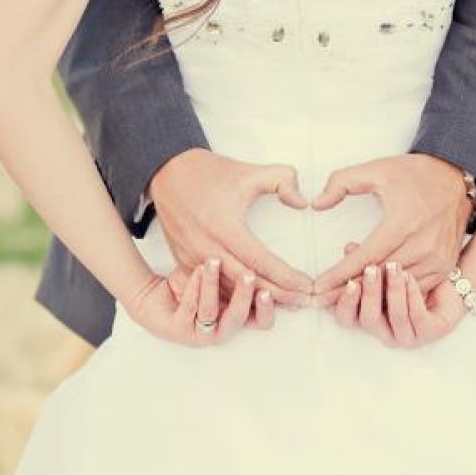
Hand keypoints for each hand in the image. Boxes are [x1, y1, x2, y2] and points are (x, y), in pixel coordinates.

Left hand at [124, 257, 275, 344]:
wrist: (152, 298)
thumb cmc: (189, 288)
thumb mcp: (219, 279)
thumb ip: (239, 275)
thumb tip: (265, 258)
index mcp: (233, 319)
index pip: (260, 321)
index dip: (267, 307)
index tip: (270, 287)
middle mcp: (219, 331)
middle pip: (238, 317)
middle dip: (244, 295)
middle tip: (248, 275)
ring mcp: (198, 334)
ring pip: (210, 311)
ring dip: (213, 285)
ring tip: (214, 261)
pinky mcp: (178, 330)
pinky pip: (189, 307)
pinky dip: (195, 286)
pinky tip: (198, 269)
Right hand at [149, 149, 313, 307]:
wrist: (168, 172)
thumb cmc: (211, 173)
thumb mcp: (251, 171)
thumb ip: (283, 180)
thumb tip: (302, 203)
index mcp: (225, 227)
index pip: (261, 262)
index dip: (287, 277)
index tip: (307, 284)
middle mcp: (207, 248)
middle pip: (248, 283)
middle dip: (280, 295)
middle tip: (305, 300)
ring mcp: (193, 258)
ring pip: (230, 291)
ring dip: (258, 301)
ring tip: (287, 303)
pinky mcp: (184, 263)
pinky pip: (213, 288)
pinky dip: (234, 298)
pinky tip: (254, 302)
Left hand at [310, 154, 472, 304]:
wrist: (457, 177)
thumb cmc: (416, 175)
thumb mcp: (376, 169)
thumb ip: (341, 182)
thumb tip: (317, 203)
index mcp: (403, 222)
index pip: (364, 258)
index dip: (339, 274)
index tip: (319, 286)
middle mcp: (422, 245)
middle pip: (378, 278)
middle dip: (347, 290)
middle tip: (322, 300)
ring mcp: (437, 259)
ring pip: (396, 288)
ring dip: (370, 294)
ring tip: (343, 295)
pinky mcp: (445, 266)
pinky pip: (414, 289)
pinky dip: (393, 292)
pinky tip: (374, 289)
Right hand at [332, 259, 466, 347]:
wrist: (447, 284)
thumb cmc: (411, 278)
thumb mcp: (385, 267)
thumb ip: (364, 259)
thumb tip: (349, 248)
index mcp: (370, 318)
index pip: (346, 318)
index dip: (346, 302)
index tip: (349, 280)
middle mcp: (385, 333)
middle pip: (368, 319)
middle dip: (370, 293)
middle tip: (372, 270)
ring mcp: (407, 336)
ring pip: (396, 317)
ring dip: (394, 290)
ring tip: (394, 267)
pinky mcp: (429, 333)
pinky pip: (418, 316)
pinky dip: (412, 295)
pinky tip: (410, 276)